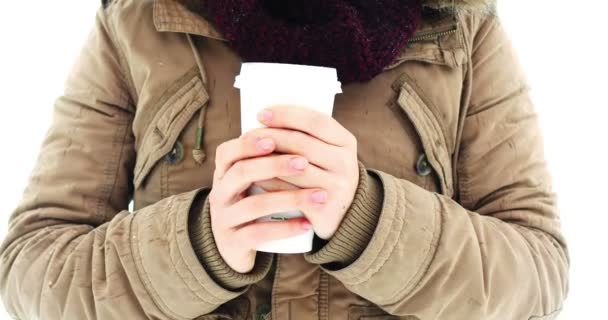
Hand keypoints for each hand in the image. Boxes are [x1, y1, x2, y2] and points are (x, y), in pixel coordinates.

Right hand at [208, 133, 328, 272]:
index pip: (228, 151)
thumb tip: (302, 129)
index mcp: (223, 173)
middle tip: (303, 162)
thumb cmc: (250, 202)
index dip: (249, 143)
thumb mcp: (249, 180)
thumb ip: (265, 158)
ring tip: (319, 195)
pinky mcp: (233, 243)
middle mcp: (219, 193)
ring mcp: (224, 219)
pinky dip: (285, 229)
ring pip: (254, 205)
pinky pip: (258, 234)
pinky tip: (307, 224)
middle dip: (274, 164)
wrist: (232, 245)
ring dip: (289, 198)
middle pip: (241, 172)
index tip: (274, 139)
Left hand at [253, 106, 359, 239]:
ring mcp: (337, 187)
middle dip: (271, 136)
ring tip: (246, 154)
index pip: (316, 122)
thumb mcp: (326, 150)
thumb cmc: (324, 173)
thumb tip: (265, 119)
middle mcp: (346, 163)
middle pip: (302, 144)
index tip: (262, 114)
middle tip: (248, 134)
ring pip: (293, 168)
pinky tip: (254, 176)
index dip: (287, 115)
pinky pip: (289, 191)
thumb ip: (306, 134)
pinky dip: (269, 182)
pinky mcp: (323, 208)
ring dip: (266, 159)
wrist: (341, 213)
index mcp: (346, 142)